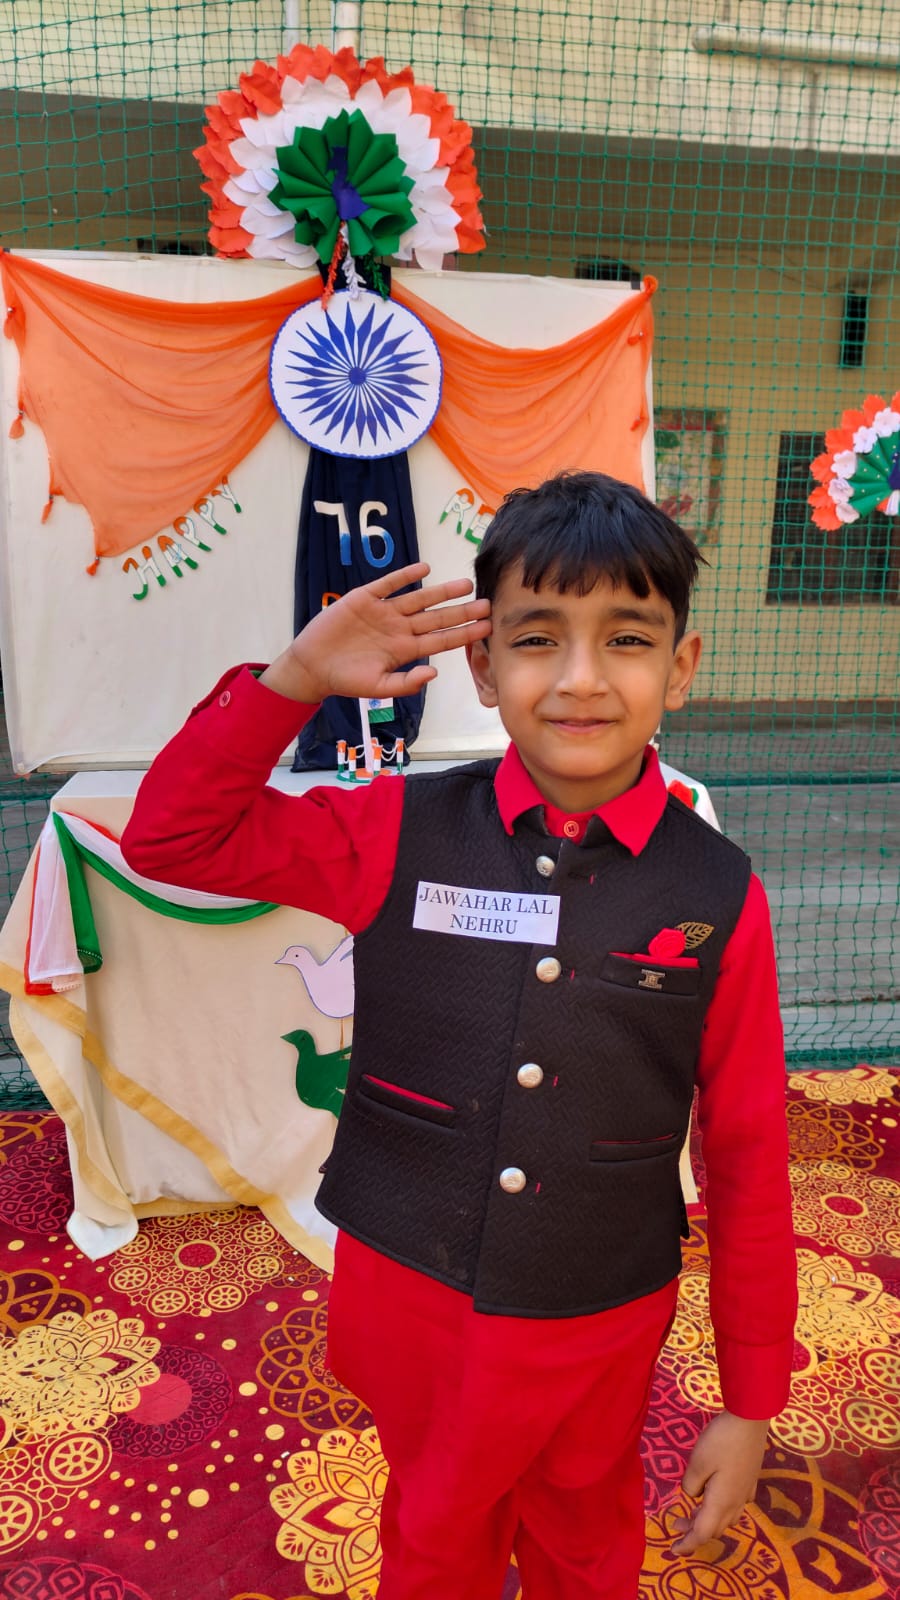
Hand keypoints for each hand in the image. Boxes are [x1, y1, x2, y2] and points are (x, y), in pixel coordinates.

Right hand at [261, 562, 491, 703]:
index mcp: (404, 650)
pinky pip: (388, 584)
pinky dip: (405, 576)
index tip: (486, 627)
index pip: (441, 640)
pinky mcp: (364, 599)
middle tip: (487, 603)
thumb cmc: (345, 679)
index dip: (464, 633)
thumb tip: (434, 672)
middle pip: (436, 618)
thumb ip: (406, 683)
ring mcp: (383, 612)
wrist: (312, 666)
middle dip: (461, 611)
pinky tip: (424, 569)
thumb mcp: (378, 687)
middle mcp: (399, 629)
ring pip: (418, 599)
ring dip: (441, 592)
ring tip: (464, 585)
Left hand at [670, 1411, 768, 1556]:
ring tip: (691, 1510)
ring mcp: (746, 1491)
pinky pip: (734, 1504)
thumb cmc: (721, 1441)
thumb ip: (691, 1485)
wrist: (751, 1420)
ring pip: (726, 1518)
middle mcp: (736, 1502)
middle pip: (715, 1528)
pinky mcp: (750, 1479)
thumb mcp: (697, 1463)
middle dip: (695, 1531)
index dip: (688, 1543)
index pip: (703, 1533)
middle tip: (676, 1523)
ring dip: (708, 1520)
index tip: (673, 1550)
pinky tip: (713, 1495)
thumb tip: (693, 1496)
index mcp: (722, 1502)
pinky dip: (720, 1508)